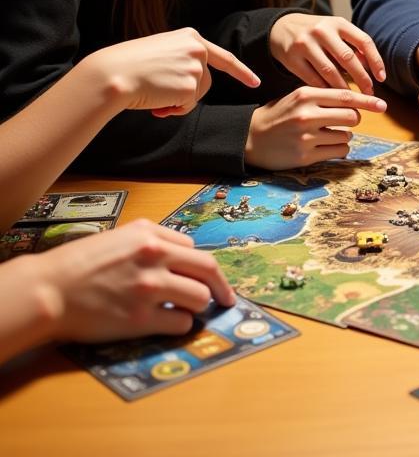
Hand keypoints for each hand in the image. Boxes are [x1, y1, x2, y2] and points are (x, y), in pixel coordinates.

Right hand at [31, 220, 234, 341]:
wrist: (50, 290)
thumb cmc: (82, 262)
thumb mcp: (123, 234)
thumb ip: (157, 237)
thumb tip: (185, 249)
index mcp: (152, 237)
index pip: (196, 249)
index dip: (202, 266)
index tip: (208, 276)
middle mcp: (155, 259)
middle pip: (208, 270)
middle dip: (221, 286)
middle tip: (226, 298)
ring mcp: (149, 290)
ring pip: (199, 298)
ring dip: (197, 306)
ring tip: (186, 310)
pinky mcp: (139, 319)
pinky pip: (180, 323)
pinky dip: (180, 325)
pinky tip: (169, 323)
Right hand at [87, 28, 260, 116]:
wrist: (113, 74)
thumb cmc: (129, 65)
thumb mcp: (161, 52)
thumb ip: (182, 59)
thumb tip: (194, 82)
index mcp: (190, 37)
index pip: (222, 57)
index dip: (240, 72)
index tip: (255, 82)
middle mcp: (198, 49)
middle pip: (206, 81)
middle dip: (186, 92)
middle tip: (158, 90)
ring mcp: (196, 67)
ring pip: (198, 95)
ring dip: (178, 101)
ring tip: (155, 94)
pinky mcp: (191, 86)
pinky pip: (188, 106)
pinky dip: (173, 109)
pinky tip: (156, 101)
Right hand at [246, 85, 385, 168]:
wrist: (250, 137)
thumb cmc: (279, 114)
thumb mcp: (297, 97)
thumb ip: (324, 96)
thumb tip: (357, 100)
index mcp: (306, 95)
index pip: (346, 96)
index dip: (368, 101)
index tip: (382, 105)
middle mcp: (307, 115)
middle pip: (352, 117)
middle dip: (354, 119)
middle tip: (346, 120)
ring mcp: (306, 137)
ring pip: (346, 136)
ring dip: (343, 135)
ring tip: (326, 133)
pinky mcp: (305, 156)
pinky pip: (338, 151)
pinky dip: (338, 149)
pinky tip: (324, 145)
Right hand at [270, 13, 384, 93]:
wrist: (282, 28)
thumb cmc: (319, 34)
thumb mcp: (336, 32)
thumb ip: (353, 47)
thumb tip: (372, 69)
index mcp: (338, 23)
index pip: (364, 41)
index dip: (376, 61)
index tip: (382, 79)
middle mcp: (322, 30)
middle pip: (348, 58)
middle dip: (361, 78)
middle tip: (369, 93)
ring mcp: (305, 43)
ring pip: (329, 71)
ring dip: (343, 88)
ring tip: (352, 100)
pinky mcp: (291, 58)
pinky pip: (312, 79)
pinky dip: (324, 89)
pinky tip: (332, 97)